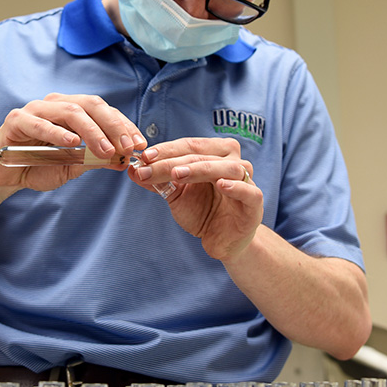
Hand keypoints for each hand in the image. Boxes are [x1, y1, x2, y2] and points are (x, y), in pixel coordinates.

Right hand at [0, 93, 147, 191]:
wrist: (4, 175)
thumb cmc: (38, 166)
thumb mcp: (72, 166)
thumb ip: (95, 160)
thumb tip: (124, 159)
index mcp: (72, 110)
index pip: (104, 111)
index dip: (123, 125)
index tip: (139, 144)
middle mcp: (56, 104)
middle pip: (91, 105)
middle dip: (113, 125)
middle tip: (127, 146)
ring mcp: (36, 109)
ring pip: (70, 111)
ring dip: (91, 131)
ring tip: (105, 149)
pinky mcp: (17, 120)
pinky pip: (40, 124)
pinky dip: (58, 132)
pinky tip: (72, 143)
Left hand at [128, 137, 262, 260]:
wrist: (222, 240)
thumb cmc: (203, 211)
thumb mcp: (176, 194)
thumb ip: (157, 181)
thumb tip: (132, 169)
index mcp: (216, 153)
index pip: (189, 146)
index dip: (166, 150)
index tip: (143, 157)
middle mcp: (233, 162)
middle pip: (201, 155)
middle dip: (171, 162)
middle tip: (148, 168)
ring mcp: (247, 181)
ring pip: (224, 168)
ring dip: (199, 169)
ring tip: (176, 175)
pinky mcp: (254, 203)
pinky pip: (249, 191)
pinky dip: (236, 187)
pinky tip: (222, 185)